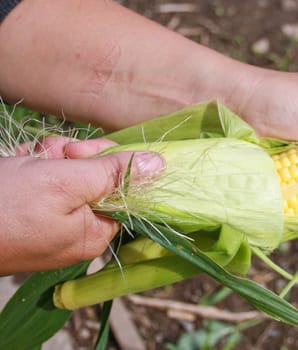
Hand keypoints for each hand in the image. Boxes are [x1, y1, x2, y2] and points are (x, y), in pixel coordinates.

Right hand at [0, 138, 163, 273]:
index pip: (125, 194)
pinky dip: (32, 162)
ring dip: (51, 157)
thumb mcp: (68, 183)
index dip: (113, 168)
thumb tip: (160, 166)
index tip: (93, 155)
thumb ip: (115, 174)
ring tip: (30, 160)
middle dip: (77, 159)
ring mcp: (48, 218)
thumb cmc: (7, 205)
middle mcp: (74, 229)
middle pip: (97, 179)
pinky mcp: (26, 205)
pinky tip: (18, 162)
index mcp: (92, 233)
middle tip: (56, 156)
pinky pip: (42, 175)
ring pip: (69, 172)